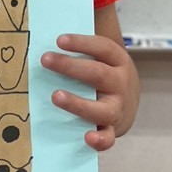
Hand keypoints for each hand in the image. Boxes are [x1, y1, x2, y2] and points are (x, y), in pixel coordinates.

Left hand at [42, 33, 139, 151]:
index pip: (102, 47)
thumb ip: (79, 49)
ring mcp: (117, 107)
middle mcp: (120, 83)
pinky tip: (87, 137)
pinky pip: (108, 137)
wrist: (128, 102)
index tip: (59, 40)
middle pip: (98, 74)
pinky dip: (100, 139)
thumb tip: (43, 33)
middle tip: (46, 60)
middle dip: (70, 67)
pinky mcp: (113, 128)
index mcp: (117, 61)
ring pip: (102, 108)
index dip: (82, 43)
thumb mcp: (100, 57)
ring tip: (55, 96)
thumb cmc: (102, 74)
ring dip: (78, 103)